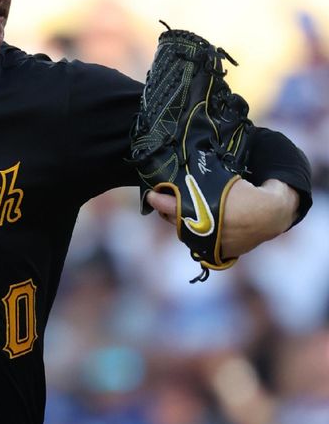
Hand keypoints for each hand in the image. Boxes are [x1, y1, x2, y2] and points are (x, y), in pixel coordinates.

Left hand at [146, 178, 299, 258]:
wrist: (272, 214)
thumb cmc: (247, 192)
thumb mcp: (223, 183)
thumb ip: (202, 183)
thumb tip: (180, 170)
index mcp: (204, 212)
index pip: (170, 206)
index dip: (158, 200)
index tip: (151, 194)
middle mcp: (206, 231)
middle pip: (176, 221)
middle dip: (167, 210)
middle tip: (162, 200)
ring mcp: (213, 244)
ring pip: (186, 234)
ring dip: (181, 223)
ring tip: (178, 211)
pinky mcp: (222, 253)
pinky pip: (201, 244)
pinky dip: (196, 235)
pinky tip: (196, 224)